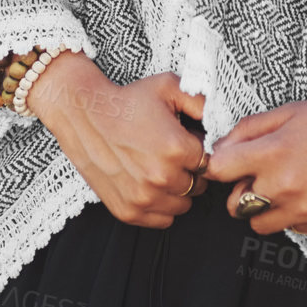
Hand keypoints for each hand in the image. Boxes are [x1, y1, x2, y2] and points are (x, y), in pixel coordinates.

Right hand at [27, 51, 208, 227]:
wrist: (84, 113)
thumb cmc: (127, 100)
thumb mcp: (169, 86)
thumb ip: (202, 102)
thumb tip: (221, 122)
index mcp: (177, 149)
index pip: (210, 162)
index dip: (199, 150)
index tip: (187, 142)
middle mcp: (162, 177)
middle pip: (198, 185)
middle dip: (190, 170)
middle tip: (171, 154)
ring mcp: (143, 198)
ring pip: (182, 205)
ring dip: (177, 190)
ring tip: (159, 167)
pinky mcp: (127, 211)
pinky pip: (162, 220)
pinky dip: (161, 207)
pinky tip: (150, 184)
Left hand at [204, 98, 306, 234]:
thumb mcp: (289, 111)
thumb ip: (250, 129)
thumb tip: (222, 146)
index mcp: (270, 155)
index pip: (218, 170)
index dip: (220, 164)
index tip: (228, 162)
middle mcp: (281, 187)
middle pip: (234, 204)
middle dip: (240, 190)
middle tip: (257, 175)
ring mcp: (300, 210)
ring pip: (258, 223)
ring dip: (262, 208)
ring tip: (281, 187)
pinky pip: (290, 228)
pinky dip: (291, 214)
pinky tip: (306, 193)